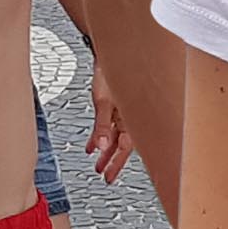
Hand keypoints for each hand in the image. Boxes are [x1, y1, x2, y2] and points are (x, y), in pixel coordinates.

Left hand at [86, 64, 135, 182]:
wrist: (114, 51)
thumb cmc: (114, 72)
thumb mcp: (104, 102)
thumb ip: (102, 126)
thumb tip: (101, 148)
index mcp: (134, 116)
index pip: (127, 146)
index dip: (118, 162)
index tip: (109, 176)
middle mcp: (132, 115)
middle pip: (124, 144)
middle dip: (114, 161)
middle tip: (106, 177)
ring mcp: (125, 110)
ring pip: (117, 136)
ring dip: (107, 151)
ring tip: (97, 165)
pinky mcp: (117, 104)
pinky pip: (110, 125)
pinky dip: (101, 136)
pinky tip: (93, 144)